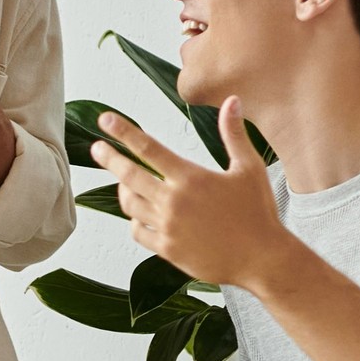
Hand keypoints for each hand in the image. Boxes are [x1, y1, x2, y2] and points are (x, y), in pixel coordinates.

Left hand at [91, 99, 285, 293]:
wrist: (262, 259)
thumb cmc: (258, 213)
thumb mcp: (249, 168)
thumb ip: (233, 134)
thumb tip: (231, 101)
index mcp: (191, 178)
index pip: (148, 148)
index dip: (124, 132)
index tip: (106, 121)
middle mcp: (174, 201)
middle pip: (129, 175)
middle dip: (109, 158)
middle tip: (97, 148)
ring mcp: (168, 227)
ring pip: (130, 204)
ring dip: (124, 190)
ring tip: (126, 182)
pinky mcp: (167, 250)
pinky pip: (137, 231)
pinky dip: (134, 220)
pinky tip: (140, 214)